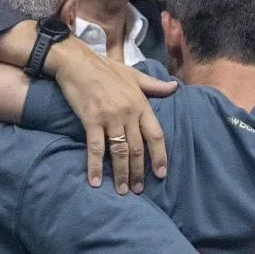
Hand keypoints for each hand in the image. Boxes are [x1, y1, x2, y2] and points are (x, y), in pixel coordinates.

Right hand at [51, 41, 177, 194]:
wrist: (78, 62)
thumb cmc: (106, 69)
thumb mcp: (134, 75)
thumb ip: (154, 85)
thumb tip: (175, 87)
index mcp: (141, 103)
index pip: (155, 135)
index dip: (159, 156)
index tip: (161, 174)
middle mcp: (129, 113)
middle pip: (137, 149)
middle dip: (139, 172)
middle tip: (139, 190)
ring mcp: (110, 117)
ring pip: (119, 152)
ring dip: (121, 174)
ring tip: (122, 191)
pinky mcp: (91, 120)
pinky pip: (96, 148)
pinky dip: (95, 166)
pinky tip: (95, 181)